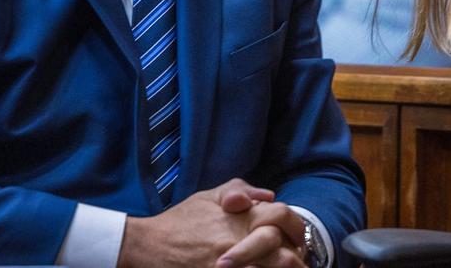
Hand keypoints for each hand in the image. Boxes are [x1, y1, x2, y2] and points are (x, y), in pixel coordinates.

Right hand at [116, 178, 304, 267]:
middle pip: (284, 256)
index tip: (298, 239)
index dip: (297, 228)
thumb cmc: (181, 221)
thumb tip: (270, 196)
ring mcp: (230, 266)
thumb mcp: (209, 196)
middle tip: (301, 265)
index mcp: (241, 217)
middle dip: (296, 262)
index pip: (283, 217)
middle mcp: (239, 242)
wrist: (149, 247)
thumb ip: (240, 190)